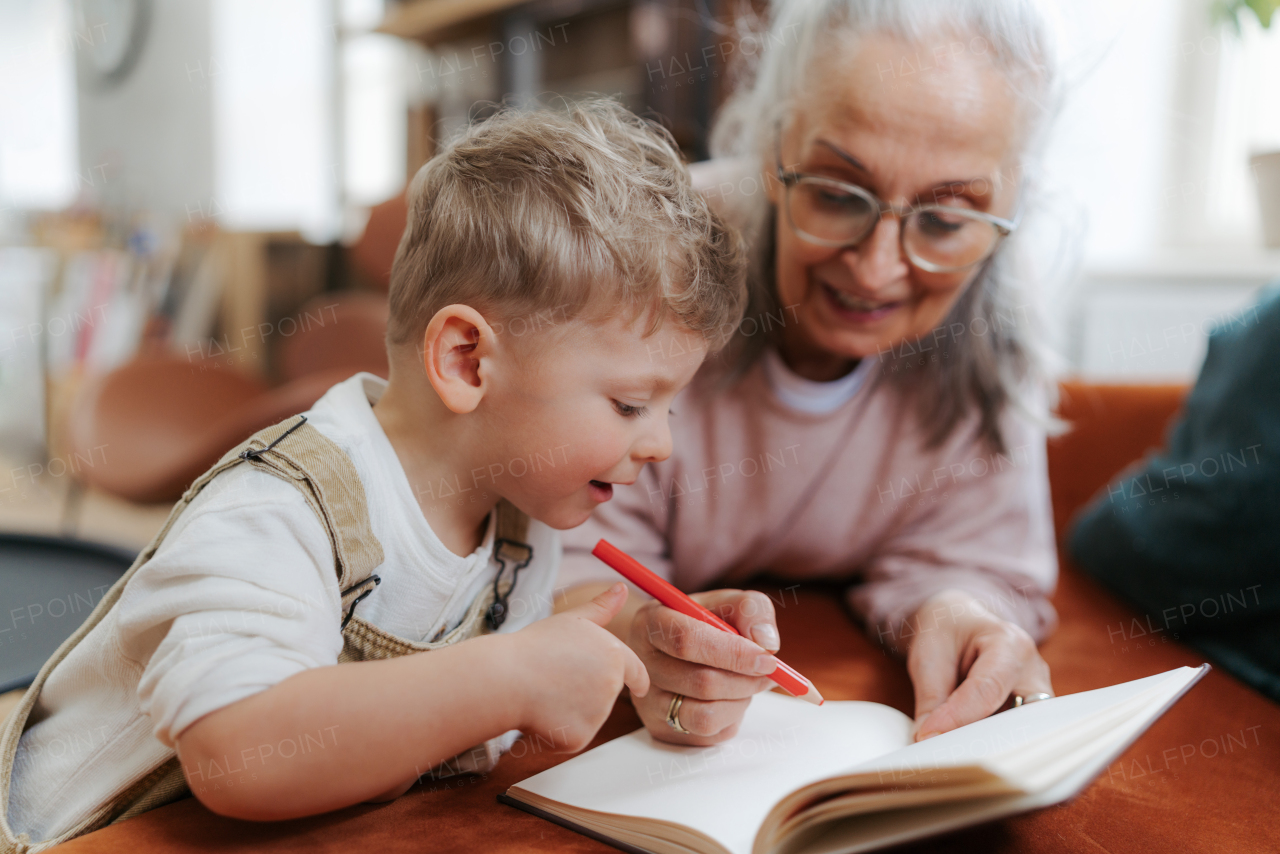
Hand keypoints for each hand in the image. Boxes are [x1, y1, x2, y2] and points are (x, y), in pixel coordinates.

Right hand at [508, 583, 649, 752]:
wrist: (505, 678)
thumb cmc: (535, 646)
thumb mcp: (571, 620)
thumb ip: (601, 608)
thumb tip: (621, 588)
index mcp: (615, 655)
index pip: (637, 673)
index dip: (639, 680)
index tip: (641, 687)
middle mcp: (612, 686)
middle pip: (607, 695)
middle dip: (588, 692)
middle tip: (557, 679)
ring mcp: (598, 715)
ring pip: (589, 716)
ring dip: (571, 710)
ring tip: (545, 691)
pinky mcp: (580, 737)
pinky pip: (572, 735)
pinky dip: (558, 729)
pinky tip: (540, 712)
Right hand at [628, 589, 779, 745]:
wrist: (669, 647)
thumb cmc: (702, 621)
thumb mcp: (727, 602)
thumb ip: (751, 609)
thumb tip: (766, 643)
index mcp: (652, 623)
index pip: (687, 641)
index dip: (733, 653)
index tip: (767, 659)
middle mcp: (642, 664)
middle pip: (702, 683)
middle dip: (746, 680)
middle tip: (767, 671)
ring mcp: (647, 702)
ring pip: (706, 716)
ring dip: (740, 701)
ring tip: (744, 683)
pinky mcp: (660, 729)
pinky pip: (709, 735)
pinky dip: (731, 717)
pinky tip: (728, 697)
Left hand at [906, 590, 1052, 741]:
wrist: (961, 623)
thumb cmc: (946, 632)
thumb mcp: (929, 655)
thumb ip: (930, 699)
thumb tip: (926, 740)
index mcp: (1009, 643)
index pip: (987, 689)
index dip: (957, 717)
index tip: (929, 736)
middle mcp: (1033, 670)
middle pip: (1019, 717)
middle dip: (985, 739)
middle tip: (947, 756)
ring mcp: (1038, 692)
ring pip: (1022, 732)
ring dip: (990, 747)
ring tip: (954, 757)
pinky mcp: (1031, 712)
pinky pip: (1017, 735)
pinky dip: (992, 746)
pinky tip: (966, 754)